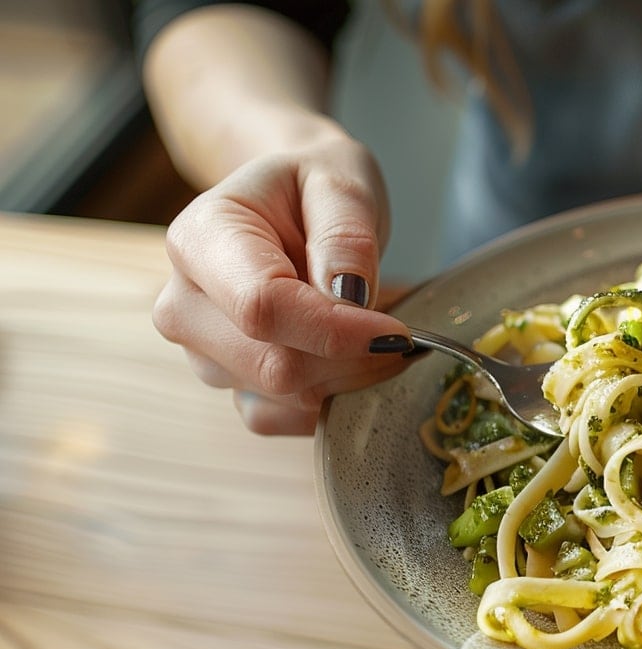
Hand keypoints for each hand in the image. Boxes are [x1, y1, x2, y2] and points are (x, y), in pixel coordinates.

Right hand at [153, 136, 410, 433]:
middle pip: (274, 364)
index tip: (397, 332)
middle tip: (402, 334)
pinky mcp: (225, 383)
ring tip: (371, 331)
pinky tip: (351, 363)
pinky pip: (278, 418)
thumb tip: (348, 297)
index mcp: (200, 239)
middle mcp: (184, 302)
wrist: (287, 204)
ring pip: (284, 396)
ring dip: (346, 377)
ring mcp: (200, 351)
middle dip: (353, 359)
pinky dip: (327, 401)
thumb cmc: (312, 187)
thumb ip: (345, 236)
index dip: (336, 331)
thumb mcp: (340, 183)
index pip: (262, 307)